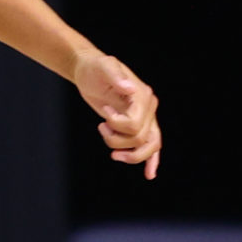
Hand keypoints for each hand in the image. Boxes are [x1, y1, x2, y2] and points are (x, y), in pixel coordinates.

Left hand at [74, 50, 160, 178]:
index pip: (135, 124)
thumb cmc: (96, 68)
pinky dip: (151, 160)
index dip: (116, 124)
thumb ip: (116, 76)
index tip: (104, 111)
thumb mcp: (103, 67)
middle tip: (101, 125)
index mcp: (142, 96)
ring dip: (125, 151)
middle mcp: (148, 108)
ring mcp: (145, 117)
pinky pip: (150, 146)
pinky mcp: (137, 124)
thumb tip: (129, 89)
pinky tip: (149, 174)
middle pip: (140, 138)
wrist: (91, 71)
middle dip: (116, 139)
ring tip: (106, 136)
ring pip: (146, 147)